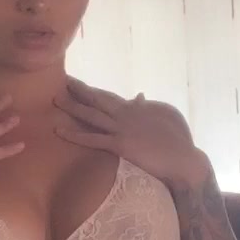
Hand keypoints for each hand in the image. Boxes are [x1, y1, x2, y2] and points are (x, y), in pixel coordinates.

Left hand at [53, 78, 209, 189]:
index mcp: (137, 108)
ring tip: (55, 99)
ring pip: (92, 115)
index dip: (95, 92)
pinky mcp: (120, 144)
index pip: (111, 97)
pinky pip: (93, 139)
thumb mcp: (166, 116)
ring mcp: (122, 128)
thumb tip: (137, 96)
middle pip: (99, 98)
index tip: (81, 86)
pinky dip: (75, 135)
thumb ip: (148, 106)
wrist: (184, 159)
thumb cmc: (179, 141)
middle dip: (80, 89)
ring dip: (72, 107)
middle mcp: (127, 113)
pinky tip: (59, 131)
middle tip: (63, 80)